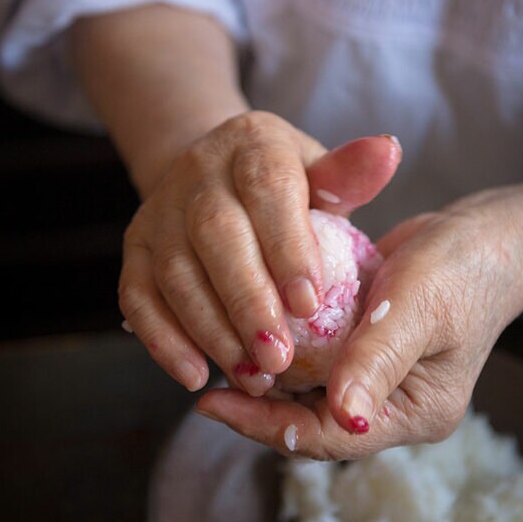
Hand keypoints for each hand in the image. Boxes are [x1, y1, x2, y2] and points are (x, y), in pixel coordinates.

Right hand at [118, 111, 401, 396]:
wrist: (215, 177)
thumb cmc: (286, 189)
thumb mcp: (321, 173)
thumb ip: (350, 174)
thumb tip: (389, 151)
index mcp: (253, 143)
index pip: (268, 190)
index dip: (287, 247)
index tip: (311, 304)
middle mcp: (197, 171)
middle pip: (216, 235)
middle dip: (247, 301)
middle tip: (279, 358)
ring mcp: (159, 210)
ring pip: (175, 272)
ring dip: (211, 330)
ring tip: (251, 377)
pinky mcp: (133, 247)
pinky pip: (138, 296)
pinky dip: (163, 340)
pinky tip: (195, 377)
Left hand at [196, 198, 522, 457]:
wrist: (488, 235)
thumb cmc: (462, 267)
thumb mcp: (420, 306)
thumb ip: (379, 358)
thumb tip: (344, 415)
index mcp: (414, 414)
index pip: (330, 436)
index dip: (267, 426)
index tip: (212, 404)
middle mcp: (391, 406)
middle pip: (311, 422)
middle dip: (258, 406)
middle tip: (202, 383)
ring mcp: (377, 380)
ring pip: (306, 393)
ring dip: (265, 377)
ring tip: (210, 358)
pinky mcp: (363, 350)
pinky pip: (313, 361)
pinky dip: (281, 349)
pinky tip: (244, 329)